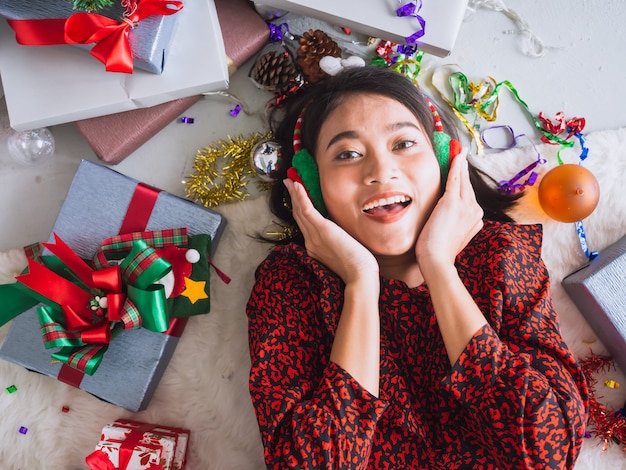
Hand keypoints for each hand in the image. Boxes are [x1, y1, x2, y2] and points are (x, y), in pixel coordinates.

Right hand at [284, 179, 378, 284]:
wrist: (359, 276)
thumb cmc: (357, 268)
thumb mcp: (343, 252)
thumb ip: (337, 242)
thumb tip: (341, 233)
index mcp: (315, 247)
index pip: (304, 224)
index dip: (299, 208)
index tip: (297, 196)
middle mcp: (311, 241)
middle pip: (298, 215)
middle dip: (293, 198)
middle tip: (288, 182)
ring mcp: (314, 236)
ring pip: (300, 211)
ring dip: (294, 193)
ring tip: (289, 180)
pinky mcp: (322, 230)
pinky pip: (307, 210)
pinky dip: (300, 197)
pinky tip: (296, 186)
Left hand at [415, 150, 483, 272]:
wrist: (437, 261)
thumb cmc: (438, 253)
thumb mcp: (450, 237)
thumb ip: (453, 225)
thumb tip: (446, 219)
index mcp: (475, 219)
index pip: (468, 196)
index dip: (464, 182)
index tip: (461, 169)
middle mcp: (475, 211)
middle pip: (467, 185)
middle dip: (463, 169)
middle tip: (460, 153)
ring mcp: (466, 206)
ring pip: (462, 180)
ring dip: (459, 163)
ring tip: (457, 150)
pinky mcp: (453, 202)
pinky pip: (455, 179)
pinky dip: (456, 165)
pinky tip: (457, 155)